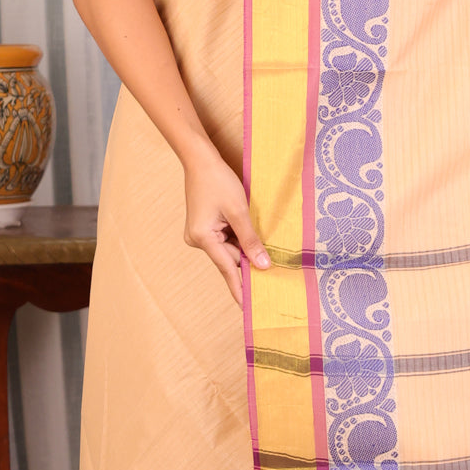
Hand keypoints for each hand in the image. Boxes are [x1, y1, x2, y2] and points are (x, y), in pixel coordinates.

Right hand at [181, 142, 270, 307]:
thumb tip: (263, 264)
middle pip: (229, 259)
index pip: (228, 270)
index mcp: (203, 238)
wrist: (200, 160)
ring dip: (245, 250)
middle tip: (271, 281)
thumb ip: (250, 240)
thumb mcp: (239, 210)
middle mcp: (198, 240)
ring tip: (265, 257)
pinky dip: (239, 241)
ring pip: (229, 249)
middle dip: (249, 265)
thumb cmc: (218, 181)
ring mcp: (200, 234)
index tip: (249, 308)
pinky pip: (226, 240)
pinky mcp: (205, 227)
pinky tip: (253, 243)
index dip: (241, 289)